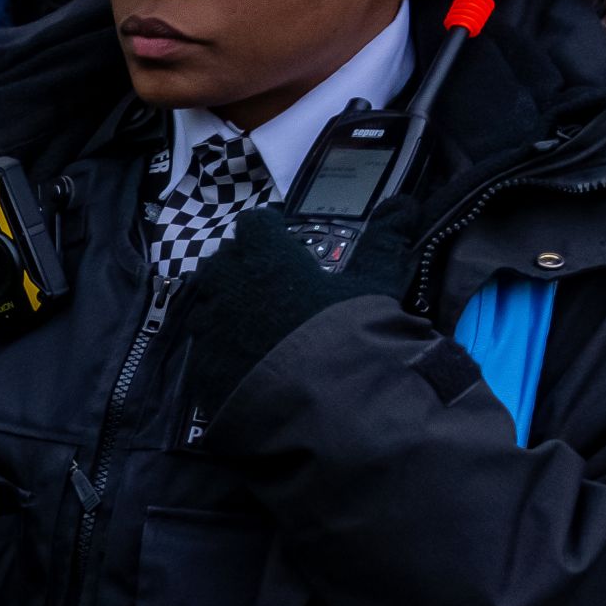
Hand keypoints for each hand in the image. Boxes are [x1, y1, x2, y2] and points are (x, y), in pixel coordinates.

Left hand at [183, 206, 413, 442]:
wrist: (320, 401)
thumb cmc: (347, 330)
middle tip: (271, 284)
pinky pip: (204, 348)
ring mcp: (208, 325)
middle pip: (223, 261)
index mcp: (263, 254)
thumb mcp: (373, 282)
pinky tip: (245, 362)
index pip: (254, 223)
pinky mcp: (201, 366)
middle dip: (242, 267)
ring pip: (207, 303)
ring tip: (255, 324)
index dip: (267, 230)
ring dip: (225, 306)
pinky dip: (220, 349)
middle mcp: (226, 283)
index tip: (281, 240)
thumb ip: (384, 240)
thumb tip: (404, 204)